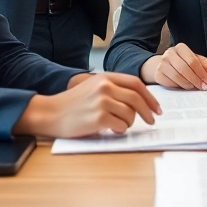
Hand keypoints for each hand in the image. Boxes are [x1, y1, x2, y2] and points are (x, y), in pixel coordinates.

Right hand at [12, 73, 160, 138]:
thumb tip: (139, 101)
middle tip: (151, 121)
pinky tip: (111, 129)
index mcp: (105, 77)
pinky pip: (121, 125)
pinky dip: (120, 130)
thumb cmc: (72, 104)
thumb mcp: (92, 87)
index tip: (156, 108)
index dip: (150, 97)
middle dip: (148, 112)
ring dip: (129, 123)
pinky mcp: (99, 118)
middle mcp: (105, 87)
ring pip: (130, 114)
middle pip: (137, 98)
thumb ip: (113, 89)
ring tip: (118, 125)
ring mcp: (102, 102)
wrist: (50, 113)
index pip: (136, 84)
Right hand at [141, 43, 206, 89]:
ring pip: (177, 77)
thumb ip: (204, 64)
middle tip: (202, 87)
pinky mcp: (158, 74)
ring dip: (188, 84)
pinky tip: (182, 86)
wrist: (164, 65)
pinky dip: (178, 86)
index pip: (193, 61)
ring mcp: (162, 64)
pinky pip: (170, 83)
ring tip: (192, 86)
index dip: (201, 72)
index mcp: (180, 48)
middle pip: (185, 68)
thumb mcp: (194, 59)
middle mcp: (170, 53)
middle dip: (196, 80)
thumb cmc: (182, 62)